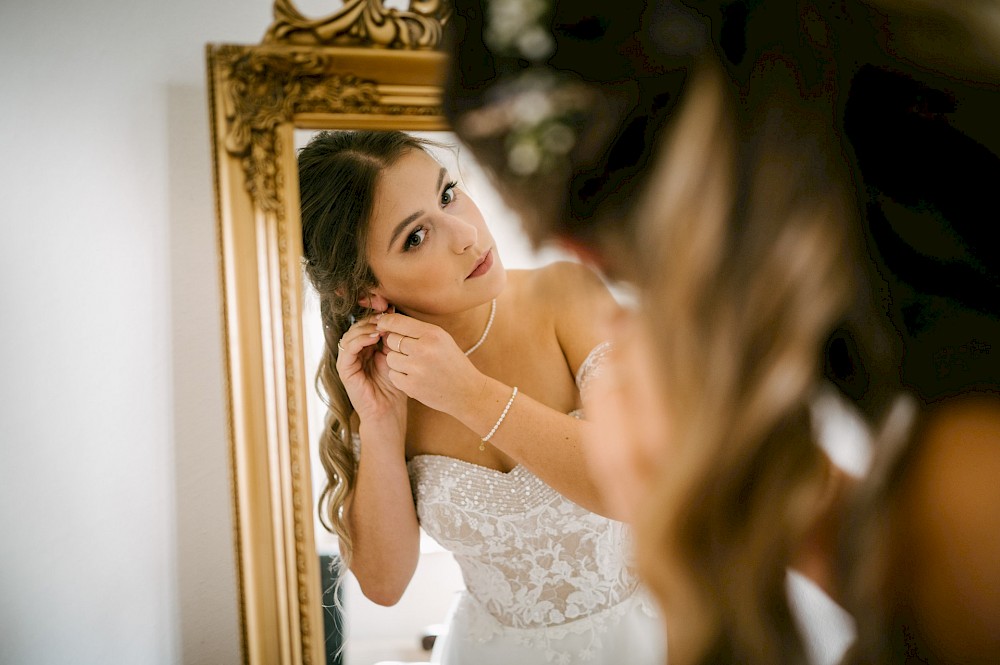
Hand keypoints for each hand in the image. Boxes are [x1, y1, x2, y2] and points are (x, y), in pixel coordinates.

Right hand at [336, 313, 407, 428]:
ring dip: (366, 327)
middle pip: (358, 325)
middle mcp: (356, 351)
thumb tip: (394, 313)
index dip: (375, 313)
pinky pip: (347, 348)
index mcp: (368, 347)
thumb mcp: (397, 356)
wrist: (389, 411)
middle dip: (371, 317)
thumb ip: (393, 338)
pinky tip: (374, 337)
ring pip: (351, 333)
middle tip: (385, 313)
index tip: (388, 306)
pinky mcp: (344, 369)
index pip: (367, 323)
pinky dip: (360, 340)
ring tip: (381, 326)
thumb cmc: (396, 386)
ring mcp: (349, 360)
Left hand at [376, 312, 483, 414]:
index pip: (397, 322)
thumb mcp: (442, 339)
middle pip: (391, 339)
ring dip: (397, 361)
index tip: (382, 325)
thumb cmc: (452, 363)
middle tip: (410, 352)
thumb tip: (386, 322)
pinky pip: (392, 375)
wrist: (467, 391)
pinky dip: (400, 376)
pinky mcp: (411, 386)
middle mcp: (424, 349)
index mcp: (432, 334)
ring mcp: (417, 368)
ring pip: (390, 358)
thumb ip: (418, 330)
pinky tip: (415, 377)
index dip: (385, 322)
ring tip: (414, 366)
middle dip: (396, 345)